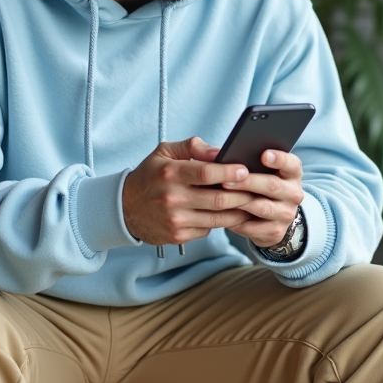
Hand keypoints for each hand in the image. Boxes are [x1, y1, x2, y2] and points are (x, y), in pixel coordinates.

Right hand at [122, 137, 256, 245]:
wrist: (124, 209)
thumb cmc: (150, 176)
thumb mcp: (164, 153)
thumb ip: (192, 147)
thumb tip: (219, 152)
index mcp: (170, 173)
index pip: (206, 173)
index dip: (230, 172)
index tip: (245, 169)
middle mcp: (172, 198)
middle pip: (219, 199)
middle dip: (243, 194)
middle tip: (257, 189)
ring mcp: (175, 219)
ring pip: (218, 218)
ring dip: (239, 212)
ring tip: (252, 203)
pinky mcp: (178, 236)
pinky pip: (208, 230)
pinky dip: (220, 222)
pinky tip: (229, 215)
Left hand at [217, 149, 304, 247]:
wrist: (268, 218)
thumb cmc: (257, 185)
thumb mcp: (259, 170)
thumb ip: (244, 158)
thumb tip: (216, 153)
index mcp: (291, 173)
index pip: (291, 163)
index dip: (279, 159)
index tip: (263, 155)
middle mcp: (293, 193)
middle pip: (272, 185)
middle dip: (248, 182)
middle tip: (226, 180)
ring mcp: (286, 214)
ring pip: (262, 207)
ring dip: (240, 202)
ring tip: (220, 196)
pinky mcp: (275, 231)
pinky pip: (254, 227)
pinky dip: (237, 221)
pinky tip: (221, 214)